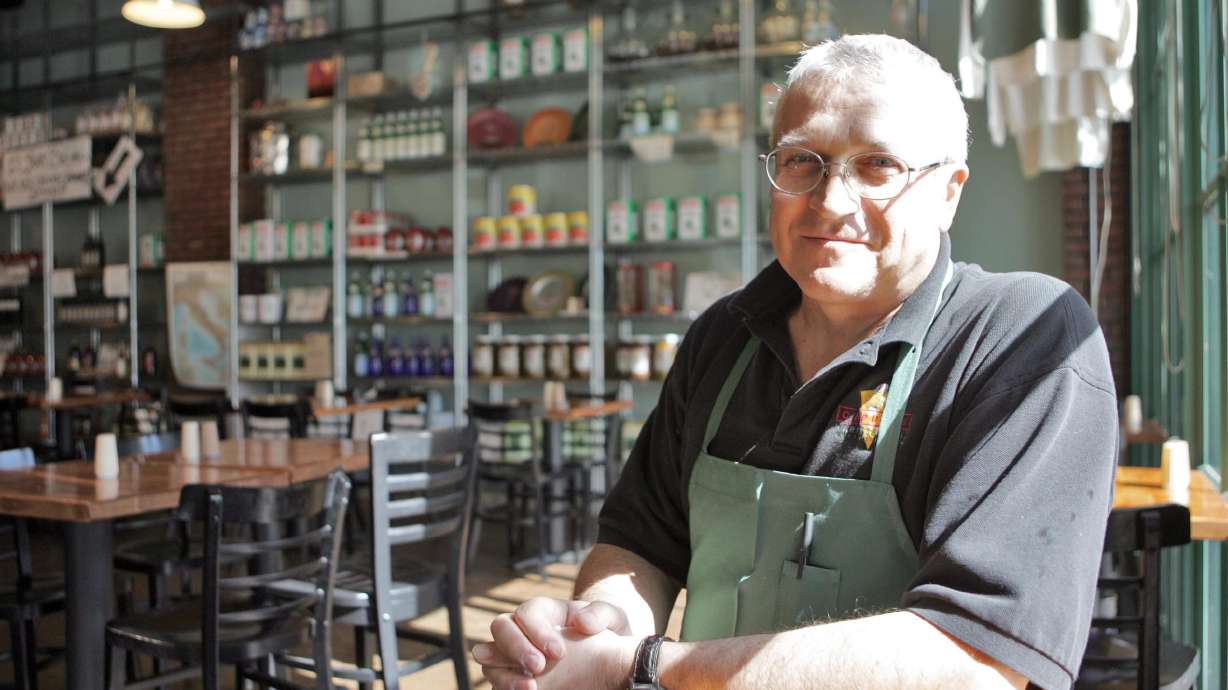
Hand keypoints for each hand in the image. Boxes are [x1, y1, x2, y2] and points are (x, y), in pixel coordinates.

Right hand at [478, 627, 637, 689]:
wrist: (608, 656)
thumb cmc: (606, 632)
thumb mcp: (612, 618)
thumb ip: (601, 614)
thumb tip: (582, 623)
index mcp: (545, 611)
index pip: (528, 612)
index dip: (537, 631)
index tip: (559, 653)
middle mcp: (523, 629)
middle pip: (501, 627)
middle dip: (516, 647)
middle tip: (539, 667)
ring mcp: (514, 655)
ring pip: (490, 658)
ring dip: (505, 674)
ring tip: (531, 688)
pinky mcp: (513, 678)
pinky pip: (497, 682)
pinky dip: (506, 688)